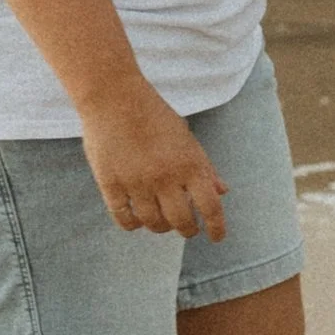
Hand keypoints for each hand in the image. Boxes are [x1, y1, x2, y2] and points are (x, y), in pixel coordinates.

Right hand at [81, 80, 227, 236]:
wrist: (114, 97)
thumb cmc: (155, 115)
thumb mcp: (187, 138)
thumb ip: (205, 167)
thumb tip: (223, 192)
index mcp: (189, 164)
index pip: (210, 207)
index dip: (217, 227)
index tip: (217, 237)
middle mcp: (165, 177)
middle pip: (182, 221)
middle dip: (188, 230)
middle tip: (187, 228)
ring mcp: (137, 183)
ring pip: (153, 223)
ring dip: (161, 227)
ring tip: (162, 222)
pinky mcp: (111, 185)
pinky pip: (125, 219)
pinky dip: (133, 225)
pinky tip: (137, 220)